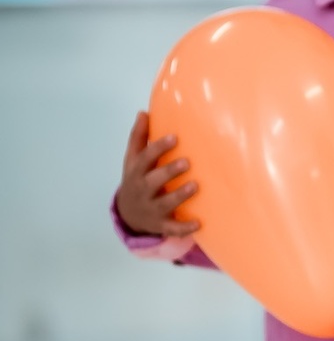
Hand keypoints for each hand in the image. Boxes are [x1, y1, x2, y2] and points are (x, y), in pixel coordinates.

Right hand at [115, 112, 200, 238]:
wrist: (128, 214)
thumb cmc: (136, 180)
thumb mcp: (133, 160)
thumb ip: (139, 137)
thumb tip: (143, 112)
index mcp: (136, 172)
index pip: (145, 158)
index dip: (158, 148)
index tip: (175, 137)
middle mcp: (142, 190)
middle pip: (153, 181)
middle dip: (169, 172)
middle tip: (187, 162)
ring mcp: (151, 209)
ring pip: (164, 204)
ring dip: (179, 196)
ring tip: (195, 186)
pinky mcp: (160, 225)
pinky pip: (172, 228)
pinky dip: (184, 228)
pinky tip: (198, 223)